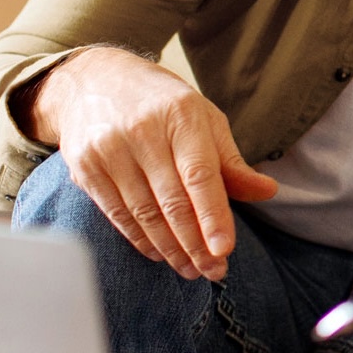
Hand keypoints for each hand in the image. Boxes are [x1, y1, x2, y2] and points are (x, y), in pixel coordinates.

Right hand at [20, 47, 277, 280]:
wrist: (93, 81)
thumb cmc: (161, 104)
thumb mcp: (203, 119)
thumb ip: (231, 161)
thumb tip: (268, 192)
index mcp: (181, 115)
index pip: (200, 175)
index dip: (213, 216)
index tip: (224, 250)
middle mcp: (143, 132)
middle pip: (172, 202)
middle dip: (195, 244)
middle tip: (213, 271)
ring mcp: (109, 150)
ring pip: (144, 214)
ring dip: (170, 249)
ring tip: (191, 269)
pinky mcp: (84, 168)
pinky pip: (116, 214)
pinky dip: (140, 239)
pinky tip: (159, 253)